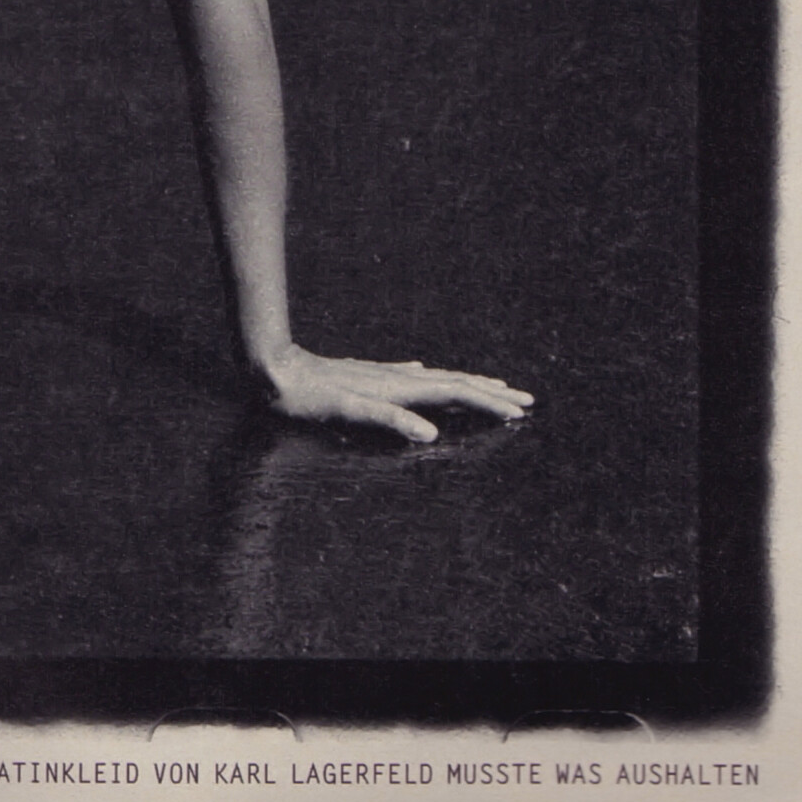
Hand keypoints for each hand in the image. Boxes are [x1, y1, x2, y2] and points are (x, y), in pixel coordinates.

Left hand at [256, 345, 533, 440]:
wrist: (276, 368)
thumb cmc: (309, 396)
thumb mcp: (347, 411)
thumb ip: (389, 419)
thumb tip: (431, 433)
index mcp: (399, 386)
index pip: (455, 392)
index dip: (488, 402)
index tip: (518, 411)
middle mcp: (397, 376)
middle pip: (455, 382)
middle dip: (490, 392)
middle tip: (524, 400)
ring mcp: (385, 374)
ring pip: (437, 377)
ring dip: (468, 383)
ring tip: (491, 386)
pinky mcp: (371, 375)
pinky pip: (415, 377)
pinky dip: (433, 379)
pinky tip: (427, 375)